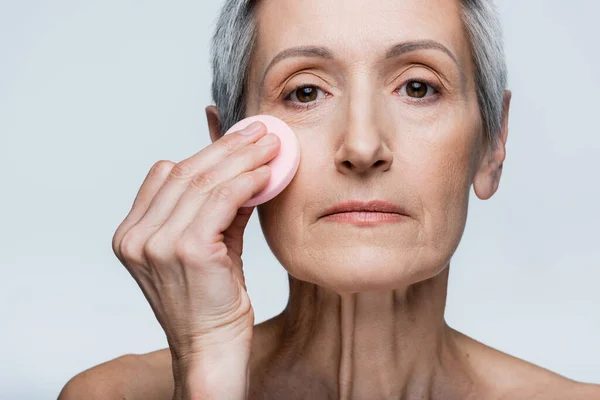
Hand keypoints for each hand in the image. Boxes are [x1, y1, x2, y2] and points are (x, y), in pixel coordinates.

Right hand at [111, 120, 279, 397]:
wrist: (210, 350)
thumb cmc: (210, 301)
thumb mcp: (205, 246)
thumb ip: (214, 208)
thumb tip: (241, 168)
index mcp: (131, 234)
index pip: (166, 175)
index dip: (205, 152)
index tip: (237, 139)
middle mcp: (137, 237)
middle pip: (186, 172)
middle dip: (228, 147)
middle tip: (260, 132)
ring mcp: (157, 244)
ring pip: (204, 181)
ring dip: (242, 158)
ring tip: (270, 146)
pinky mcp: (186, 251)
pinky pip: (221, 200)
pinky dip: (246, 182)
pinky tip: (266, 172)